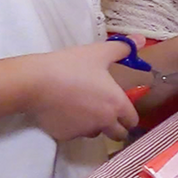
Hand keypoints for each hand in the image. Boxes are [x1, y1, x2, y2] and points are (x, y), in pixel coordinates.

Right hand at [28, 38, 142, 140]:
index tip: (121, 107)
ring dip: (94, 125)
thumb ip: (123, 48)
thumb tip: (141, 40)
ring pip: (96, 133)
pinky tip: (64, 110)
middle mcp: (104, 122)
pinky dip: (73, 126)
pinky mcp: (64, 136)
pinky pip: (74, 134)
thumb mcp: (99, 52)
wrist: (36, 83)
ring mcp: (83, 132)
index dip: (129, 115)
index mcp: (116, 105)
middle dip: (115, 125)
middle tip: (105, 111)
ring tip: (82, 106)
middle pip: (118, 134)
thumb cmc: (72, 66)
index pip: (132, 121)